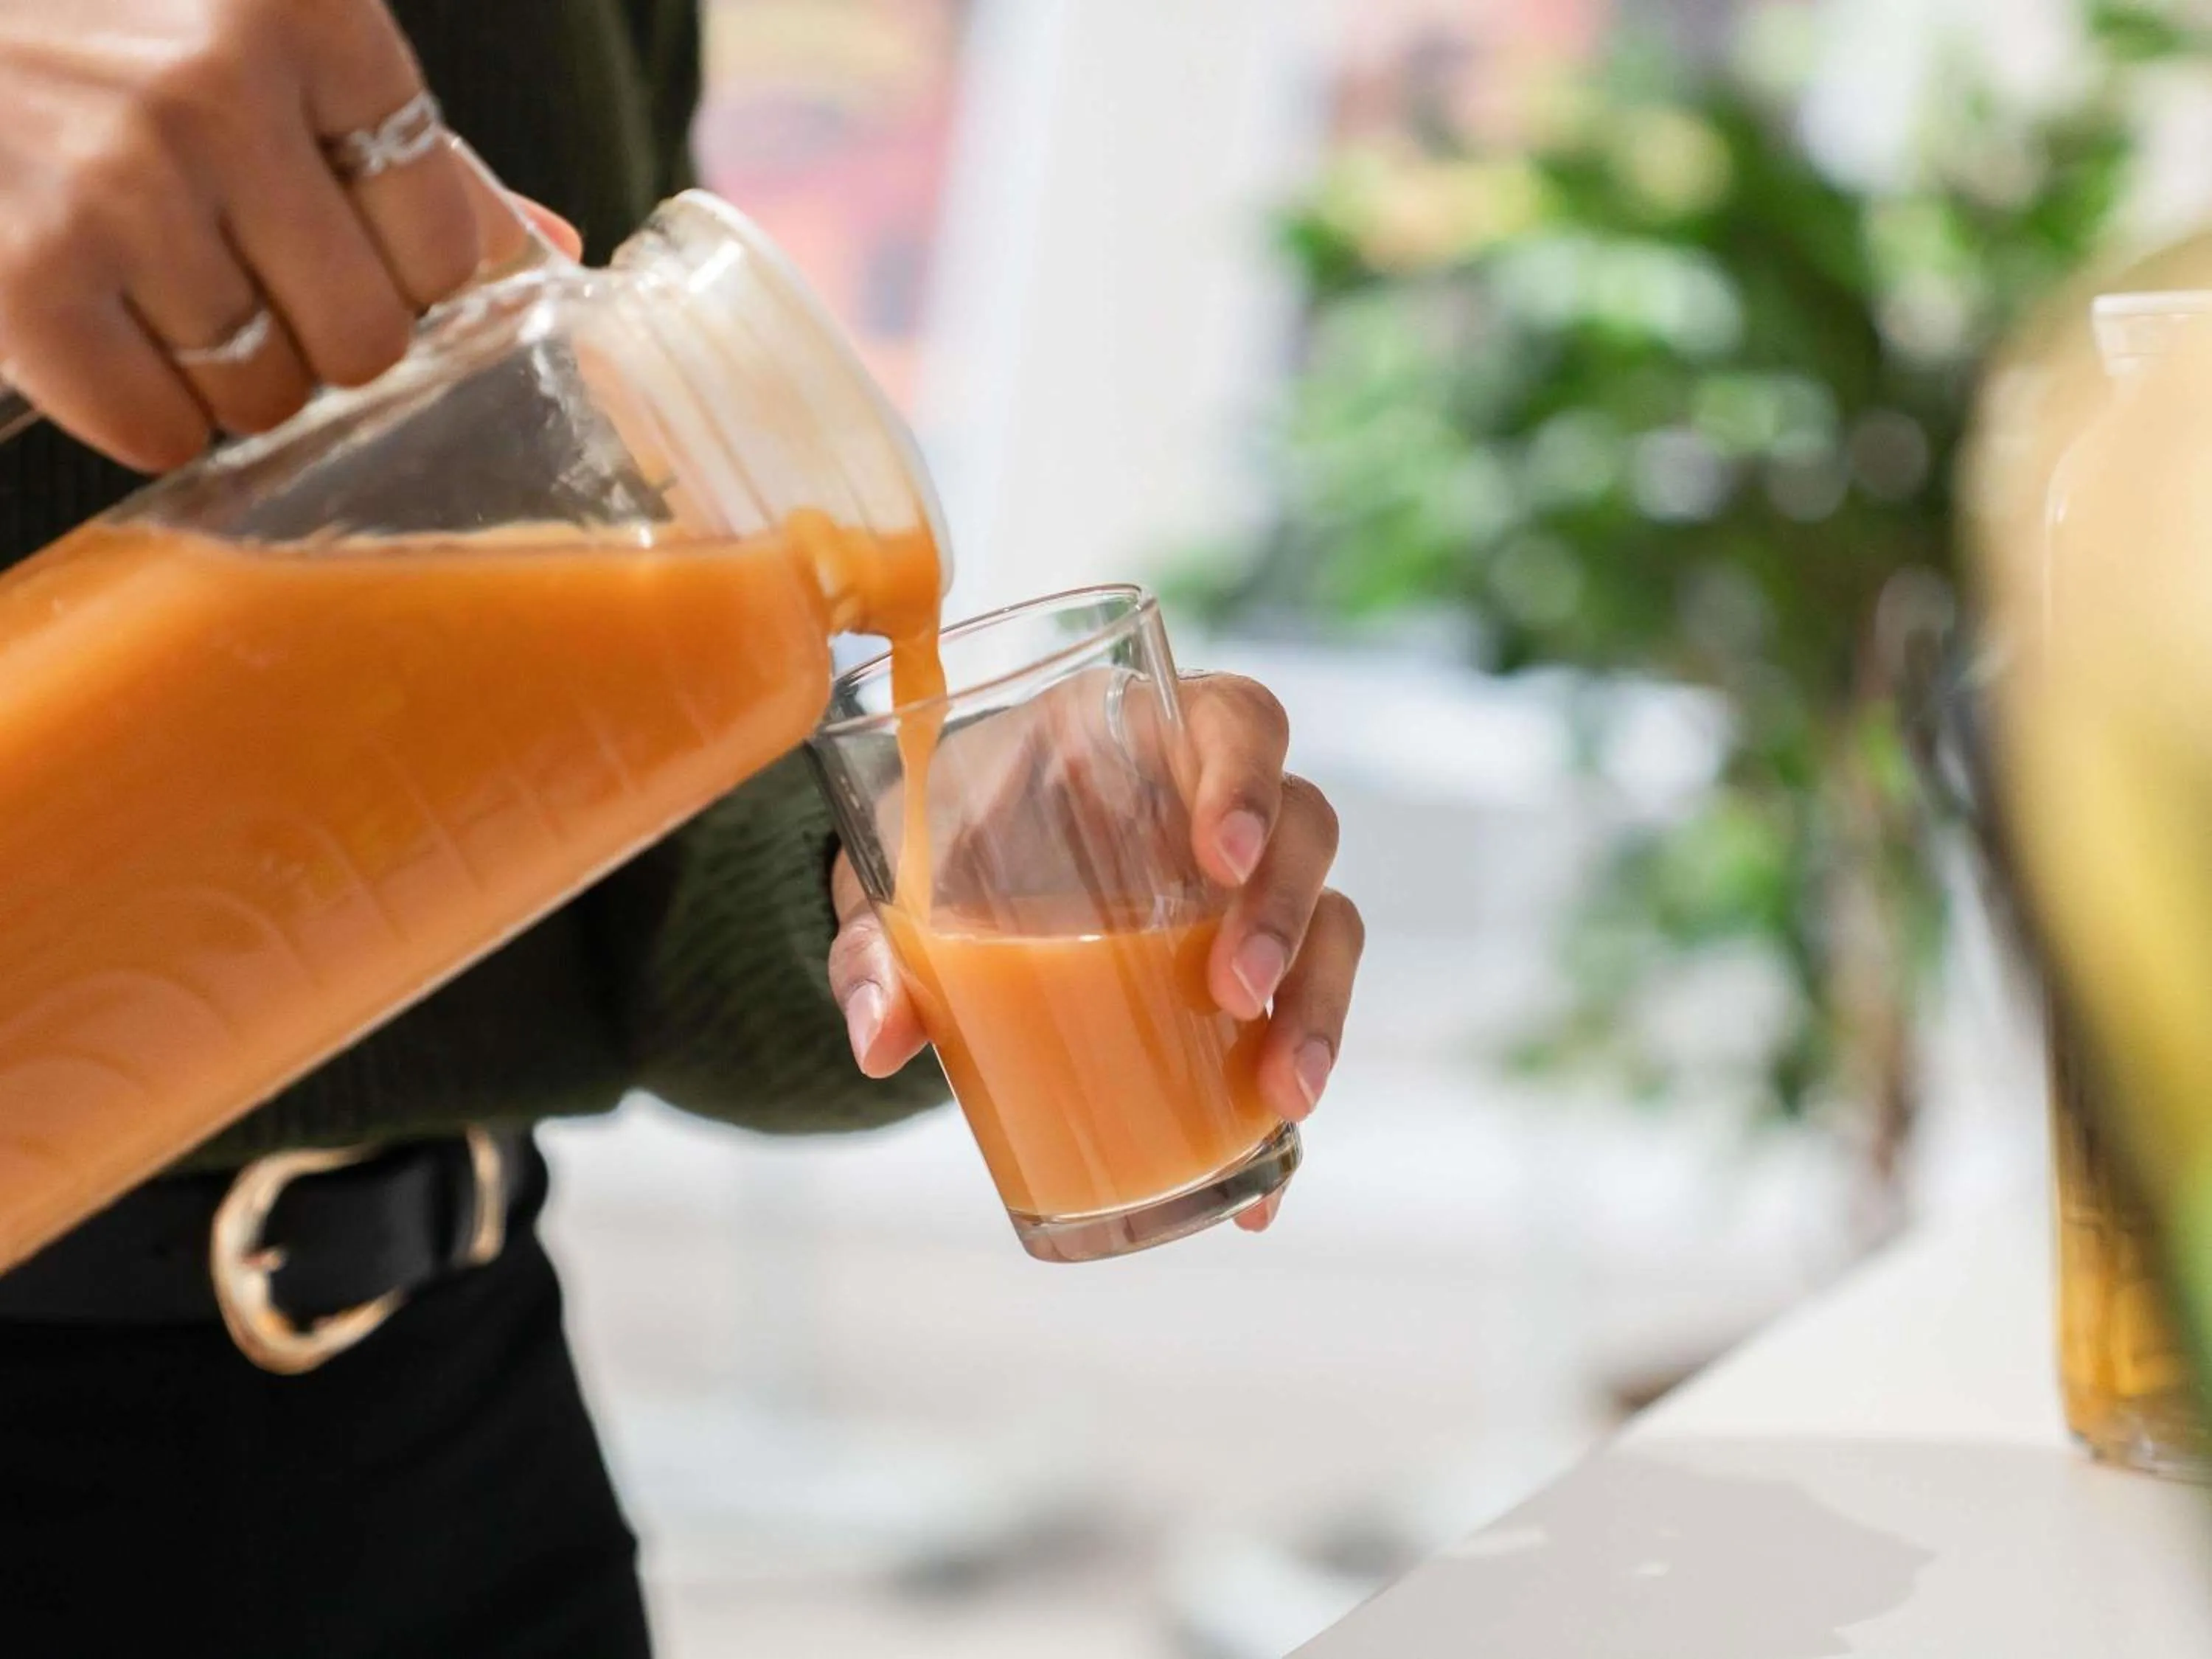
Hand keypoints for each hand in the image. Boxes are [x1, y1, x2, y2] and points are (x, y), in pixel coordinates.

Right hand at [0, 0, 490, 469]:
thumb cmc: (106, 26)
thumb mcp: (267, 41)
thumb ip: (401, 145)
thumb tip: (547, 254)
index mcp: (309, 15)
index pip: (448, 241)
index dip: (407, 276)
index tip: (348, 253)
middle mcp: (219, 90)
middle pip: (368, 335)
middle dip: (325, 341)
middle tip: (256, 292)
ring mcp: (120, 181)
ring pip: (265, 393)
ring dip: (231, 379)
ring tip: (168, 297)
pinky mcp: (30, 272)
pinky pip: (158, 429)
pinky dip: (151, 420)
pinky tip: (117, 345)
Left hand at [827, 671, 1364, 1231]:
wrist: (943, 894)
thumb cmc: (937, 848)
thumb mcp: (892, 880)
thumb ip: (878, 946)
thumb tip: (882, 1039)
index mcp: (1137, 736)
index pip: (1235, 720)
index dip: (1246, 777)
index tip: (1220, 853)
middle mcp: (1213, 804)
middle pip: (1304, 828)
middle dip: (1283, 913)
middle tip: (1233, 990)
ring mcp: (1245, 891)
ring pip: (1331, 923)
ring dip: (1317, 1006)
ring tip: (1284, 1095)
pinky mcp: (1251, 975)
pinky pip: (1301, 1022)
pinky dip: (1286, 1103)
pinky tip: (1264, 1185)